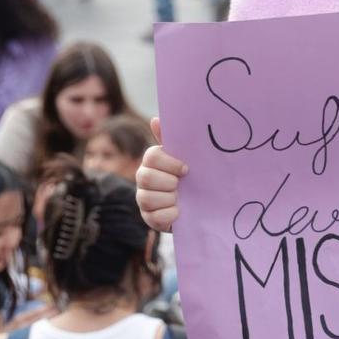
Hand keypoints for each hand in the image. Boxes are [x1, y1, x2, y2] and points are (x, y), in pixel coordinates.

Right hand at [136, 116, 187, 230]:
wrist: (196, 205)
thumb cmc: (187, 177)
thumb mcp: (183, 159)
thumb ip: (171, 141)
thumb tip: (156, 120)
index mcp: (152, 162)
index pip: (151, 156)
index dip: (169, 163)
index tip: (186, 169)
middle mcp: (143, 180)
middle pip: (144, 177)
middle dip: (168, 182)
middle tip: (180, 184)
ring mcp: (144, 200)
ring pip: (147, 198)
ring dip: (169, 198)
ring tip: (179, 198)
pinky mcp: (150, 218)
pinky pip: (155, 217)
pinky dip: (170, 214)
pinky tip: (179, 211)